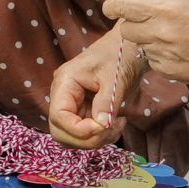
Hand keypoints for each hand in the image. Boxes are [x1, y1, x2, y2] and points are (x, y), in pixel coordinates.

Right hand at [47, 31, 145, 148]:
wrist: (130, 47)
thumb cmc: (120, 55)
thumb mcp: (114, 79)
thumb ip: (106, 103)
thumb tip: (100, 126)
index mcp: (65, 83)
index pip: (58, 117)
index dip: (79, 129)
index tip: (103, 127)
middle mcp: (63, 95)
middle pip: (60, 131)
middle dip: (86, 139)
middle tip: (110, 130)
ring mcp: (73, 104)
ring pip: (72, 136)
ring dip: (94, 140)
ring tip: (116, 125)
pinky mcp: (84, 110)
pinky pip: (85, 133)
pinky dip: (100, 136)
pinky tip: (116, 123)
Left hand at [100, 0, 188, 85]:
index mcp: (165, 9)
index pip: (119, 8)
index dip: (113, 6)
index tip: (116, 5)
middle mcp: (161, 35)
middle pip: (126, 30)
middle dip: (133, 22)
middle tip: (152, 17)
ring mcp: (167, 57)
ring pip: (141, 47)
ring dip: (148, 39)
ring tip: (173, 32)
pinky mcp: (176, 73)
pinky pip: (155, 62)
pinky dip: (162, 55)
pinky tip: (182, 47)